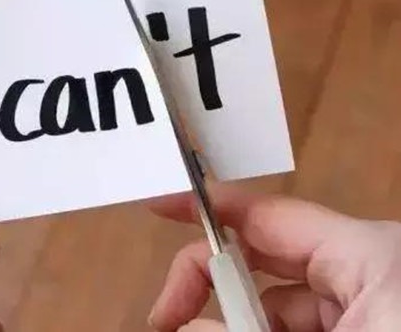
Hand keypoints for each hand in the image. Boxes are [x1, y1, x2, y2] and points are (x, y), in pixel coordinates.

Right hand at [147, 185, 400, 330]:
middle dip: (209, 288)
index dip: (207, 206)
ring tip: (189, 330)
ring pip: (278, 314)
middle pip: (261, 266)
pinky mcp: (366, 331)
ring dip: (235, 326)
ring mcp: (365, 314)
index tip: (158, 207)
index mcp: (367, 255)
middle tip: (165, 321)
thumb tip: (188, 327)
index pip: (267, 215)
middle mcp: (364, 277)